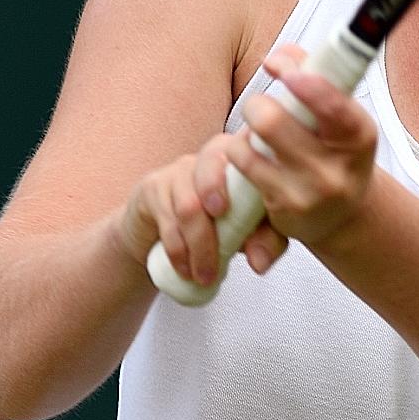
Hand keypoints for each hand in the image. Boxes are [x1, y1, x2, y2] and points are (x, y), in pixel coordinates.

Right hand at [117, 133, 289, 286]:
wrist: (164, 234)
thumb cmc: (218, 225)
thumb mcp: (248, 233)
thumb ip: (264, 241)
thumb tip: (260, 261)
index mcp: (239, 157)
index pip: (244, 143)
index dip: (248, 161)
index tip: (252, 191)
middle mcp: (208, 156)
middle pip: (211, 161)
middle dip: (218, 196)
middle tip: (227, 237)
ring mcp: (178, 170)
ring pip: (189, 203)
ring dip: (200, 246)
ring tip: (206, 276)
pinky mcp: (153, 188)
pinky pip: (167, 219)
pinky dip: (179, 250)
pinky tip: (186, 270)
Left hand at [227, 44, 378, 245]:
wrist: (342, 213)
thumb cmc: (335, 150)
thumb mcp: (340, 115)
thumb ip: (315, 74)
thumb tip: (277, 58)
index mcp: (359, 135)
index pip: (334, 107)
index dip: (307, 85)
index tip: (282, 69)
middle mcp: (336, 168)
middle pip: (272, 122)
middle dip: (257, 104)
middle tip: (261, 106)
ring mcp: (308, 193)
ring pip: (249, 145)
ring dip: (245, 131)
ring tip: (257, 133)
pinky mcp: (283, 209)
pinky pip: (242, 166)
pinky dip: (238, 152)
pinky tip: (252, 155)